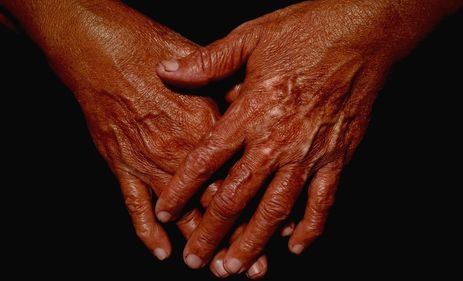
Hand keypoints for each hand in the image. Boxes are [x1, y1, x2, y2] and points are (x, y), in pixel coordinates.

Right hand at [1, 1, 271, 275]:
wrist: (102, 51)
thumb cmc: (152, 51)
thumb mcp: (204, 66)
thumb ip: (231, 91)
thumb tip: (257, 106)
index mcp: (208, 128)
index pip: (240, 177)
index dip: (258, 207)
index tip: (276, 231)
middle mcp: (183, 152)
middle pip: (216, 204)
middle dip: (236, 239)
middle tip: (253, 268)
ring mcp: (150, 163)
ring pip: (181, 214)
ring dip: (200, 243)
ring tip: (217, 270)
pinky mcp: (122, 167)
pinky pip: (134, 207)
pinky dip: (147, 232)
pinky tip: (162, 252)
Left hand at [155, 0, 462, 273]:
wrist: (363, 34)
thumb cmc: (308, 32)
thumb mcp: (251, 37)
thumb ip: (208, 61)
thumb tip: (167, 72)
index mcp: (251, 111)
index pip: (206, 159)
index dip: (183, 189)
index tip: (167, 211)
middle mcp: (277, 140)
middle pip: (237, 196)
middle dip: (213, 231)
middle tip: (196, 260)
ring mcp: (309, 153)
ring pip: (276, 210)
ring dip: (253, 243)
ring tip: (234, 268)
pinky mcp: (338, 158)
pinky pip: (323, 202)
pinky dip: (310, 228)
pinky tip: (294, 246)